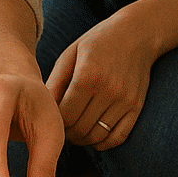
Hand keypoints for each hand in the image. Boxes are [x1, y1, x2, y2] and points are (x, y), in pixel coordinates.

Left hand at [46, 12, 156, 149]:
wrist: (137, 34)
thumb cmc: (97, 42)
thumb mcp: (70, 55)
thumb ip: (54, 83)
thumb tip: (40, 110)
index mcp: (87, 76)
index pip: (65, 116)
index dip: (54, 122)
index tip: (49, 118)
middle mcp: (108, 90)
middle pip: (79, 129)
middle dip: (66, 133)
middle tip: (60, 128)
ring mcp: (125, 100)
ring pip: (97, 136)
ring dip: (82, 140)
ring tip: (74, 131)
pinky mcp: (137, 107)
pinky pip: (118, 137)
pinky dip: (103, 143)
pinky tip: (93, 135)